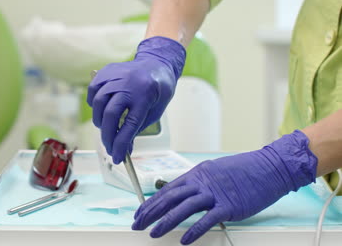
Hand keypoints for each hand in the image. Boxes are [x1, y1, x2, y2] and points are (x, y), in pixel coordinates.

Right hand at [87, 36, 185, 163]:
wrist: (157, 63)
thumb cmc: (159, 88)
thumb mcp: (155, 110)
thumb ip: (139, 128)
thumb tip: (123, 147)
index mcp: (145, 96)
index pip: (129, 126)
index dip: (121, 144)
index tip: (117, 157)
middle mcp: (129, 85)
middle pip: (110, 115)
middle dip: (107, 136)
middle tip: (110, 147)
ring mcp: (116, 76)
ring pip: (98, 102)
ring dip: (99, 120)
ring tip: (105, 128)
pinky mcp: (107, 72)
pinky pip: (93, 89)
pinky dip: (93, 102)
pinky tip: (100, 109)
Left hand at [132, 130, 317, 243]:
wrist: (269, 167)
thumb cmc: (243, 170)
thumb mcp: (213, 172)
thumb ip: (197, 183)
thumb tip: (181, 195)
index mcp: (196, 174)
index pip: (167, 190)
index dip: (151, 202)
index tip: (140, 213)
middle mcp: (201, 183)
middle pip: (170, 198)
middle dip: (151, 212)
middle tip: (138, 224)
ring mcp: (215, 194)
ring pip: (183, 208)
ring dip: (166, 222)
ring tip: (153, 233)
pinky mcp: (229, 205)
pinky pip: (207, 219)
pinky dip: (194, 231)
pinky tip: (183, 240)